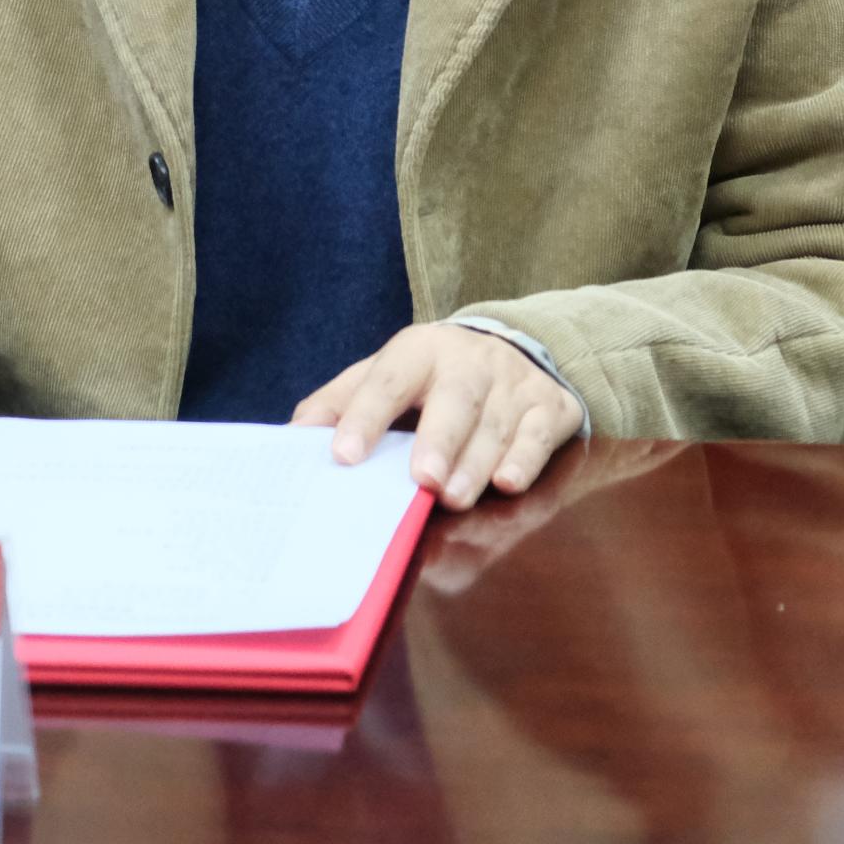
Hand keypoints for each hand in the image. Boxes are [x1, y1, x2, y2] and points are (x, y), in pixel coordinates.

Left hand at [292, 322, 583, 510]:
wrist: (515, 345)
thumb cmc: (432, 377)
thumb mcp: (385, 374)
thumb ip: (341, 402)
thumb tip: (291, 438)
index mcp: (419, 351)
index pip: (387, 380)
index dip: (365, 416)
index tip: (344, 454)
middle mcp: (470, 361)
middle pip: (455, 399)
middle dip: (439, 440)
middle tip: (422, 479)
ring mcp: (515, 383)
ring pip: (497, 424)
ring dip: (475, 463)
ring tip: (453, 497)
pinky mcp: (551, 406)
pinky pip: (541, 434)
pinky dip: (526, 459)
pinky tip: (508, 482)